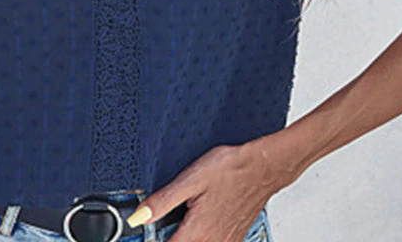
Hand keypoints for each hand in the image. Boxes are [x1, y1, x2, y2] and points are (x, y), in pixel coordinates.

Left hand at [125, 135, 297, 241]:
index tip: (146, 231)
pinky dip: (200, 235)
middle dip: (168, 235)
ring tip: (181, 217)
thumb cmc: (230, 170)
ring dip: (184, 235)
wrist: (262, 168)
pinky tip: (198, 217)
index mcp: (197, 233)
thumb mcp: (190, 180)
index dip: (152, 239)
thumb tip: (139, 216)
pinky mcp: (233, 238)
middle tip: (162, 222)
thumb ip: (163, 201)